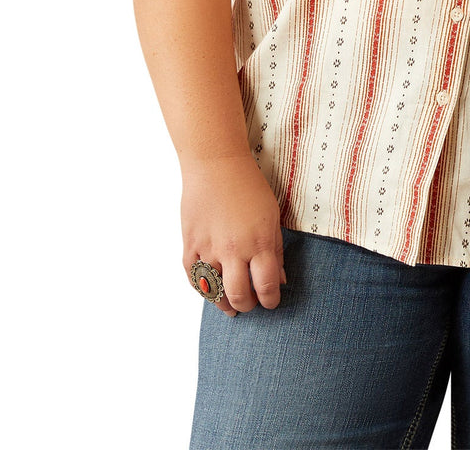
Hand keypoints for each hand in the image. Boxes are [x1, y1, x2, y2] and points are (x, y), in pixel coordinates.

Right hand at [180, 155, 286, 316]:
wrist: (216, 164)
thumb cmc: (248, 186)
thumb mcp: (272, 215)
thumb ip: (276, 250)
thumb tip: (280, 280)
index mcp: (259, 242)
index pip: (267, 286)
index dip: (271, 300)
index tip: (272, 302)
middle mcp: (233, 250)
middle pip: (240, 296)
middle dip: (248, 305)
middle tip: (251, 303)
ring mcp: (209, 249)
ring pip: (214, 292)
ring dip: (224, 303)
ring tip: (231, 305)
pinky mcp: (189, 245)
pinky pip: (193, 279)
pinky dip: (202, 288)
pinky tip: (210, 289)